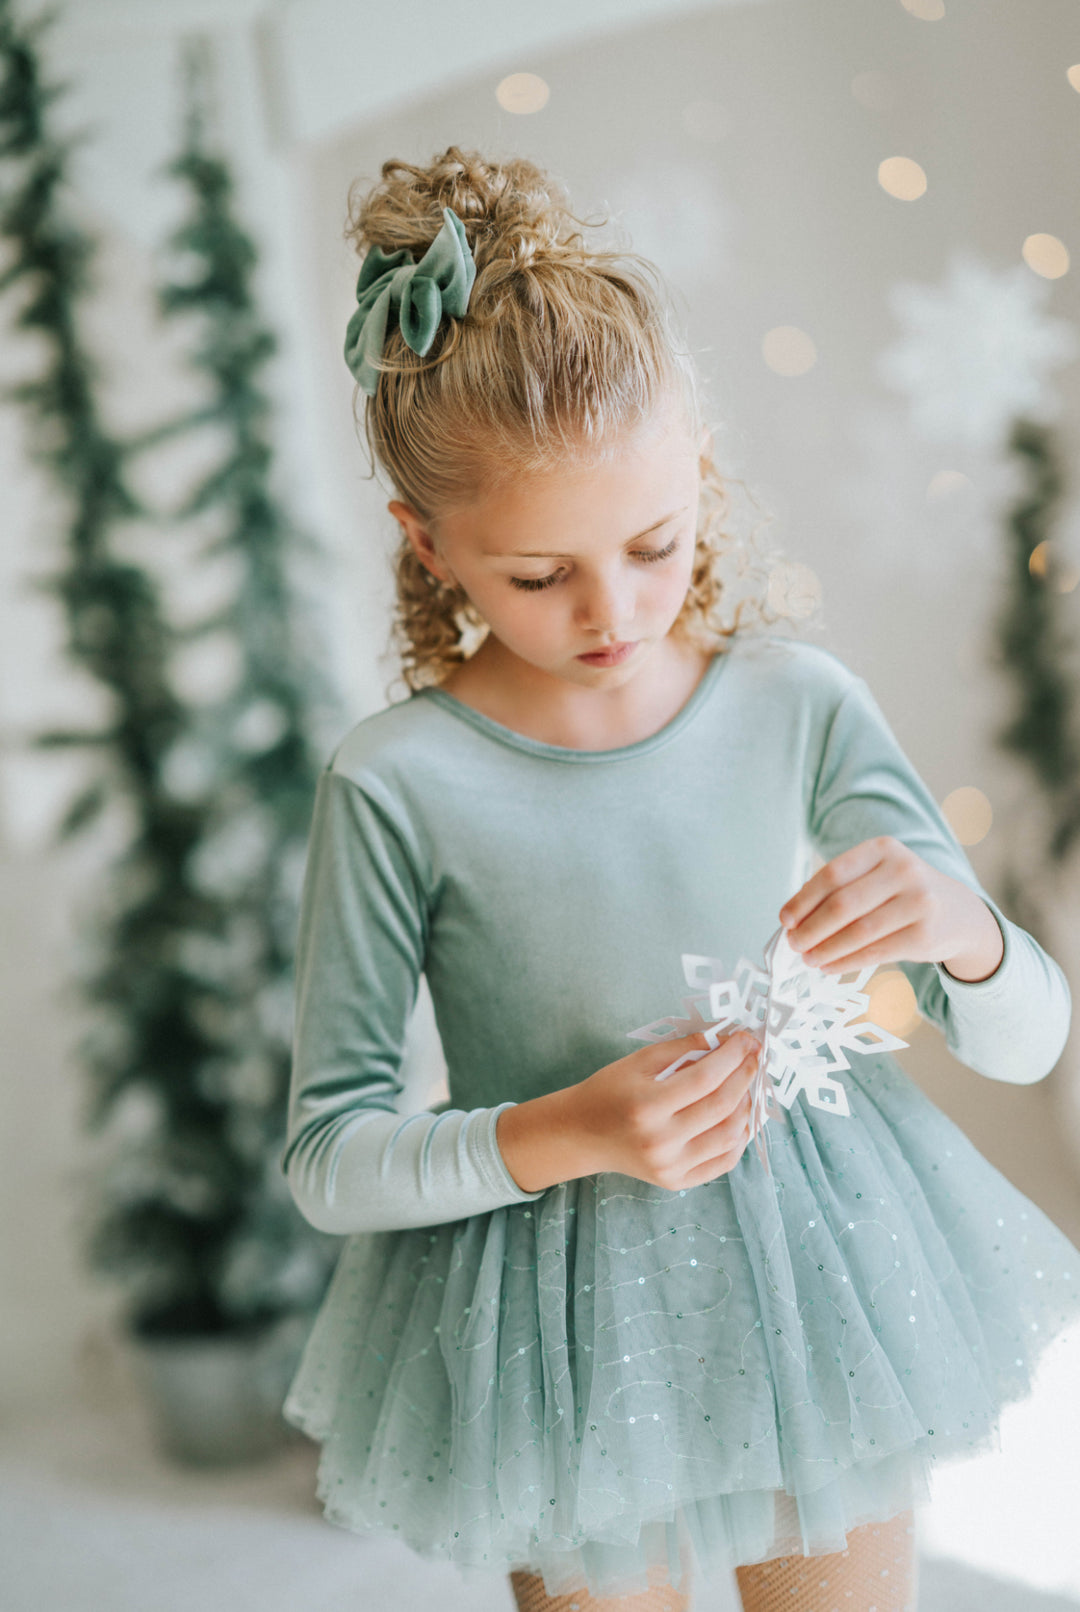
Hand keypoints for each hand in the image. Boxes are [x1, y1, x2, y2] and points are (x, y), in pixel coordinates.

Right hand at [496, 1029, 762, 1194]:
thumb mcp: (638, 1061)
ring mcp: (670, 1166)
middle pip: (721, 1106)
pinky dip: (739, 1137)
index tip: (747, 1039)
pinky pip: (723, 1162)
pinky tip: (740, 1116)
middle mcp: (660, 1141)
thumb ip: (682, 1048)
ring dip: (747, 1106)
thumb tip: (725, 1038)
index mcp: (647, 1106)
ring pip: (729, 1136)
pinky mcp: (676, 1182)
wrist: (582, 1135)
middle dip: (745, 1076)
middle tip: (755, 1057)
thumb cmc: (609, 1091)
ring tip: (747, 1085)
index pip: (705, 1078)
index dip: (732, 1055)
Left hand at [778, 835, 1004, 981]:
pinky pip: (875, 952)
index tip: (785, 919)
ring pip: (858, 932)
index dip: (803, 899)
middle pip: (843, 904)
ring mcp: (918, 902)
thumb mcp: (878, 875)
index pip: (833, 874)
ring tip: (807, 958)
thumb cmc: (902, 893)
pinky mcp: (925, 935)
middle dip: (811, 928)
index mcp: (883, 849)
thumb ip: (841, 888)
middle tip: (793, 943)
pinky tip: (829, 966)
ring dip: (826, 948)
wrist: (960, 914)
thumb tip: (795, 918)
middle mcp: (903, 870)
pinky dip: (846, 961)